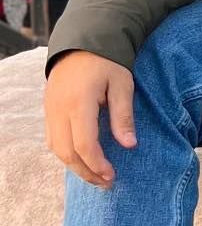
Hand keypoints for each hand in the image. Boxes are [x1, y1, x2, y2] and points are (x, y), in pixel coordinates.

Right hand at [44, 51, 134, 187]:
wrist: (81, 42)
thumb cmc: (107, 62)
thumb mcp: (122, 84)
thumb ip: (123, 116)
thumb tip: (129, 145)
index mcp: (79, 103)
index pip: (84, 145)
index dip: (97, 165)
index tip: (112, 176)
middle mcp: (59, 110)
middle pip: (66, 152)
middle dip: (86, 172)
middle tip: (106, 183)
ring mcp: (50, 110)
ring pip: (56, 149)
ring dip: (75, 166)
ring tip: (96, 176)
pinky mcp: (48, 110)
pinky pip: (52, 139)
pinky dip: (66, 154)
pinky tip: (82, 159)